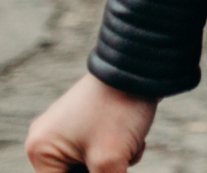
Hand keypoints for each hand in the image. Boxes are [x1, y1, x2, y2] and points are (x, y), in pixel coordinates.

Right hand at [24, 73, 156, 172]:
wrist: (143, 68)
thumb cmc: (120, 110)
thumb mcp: (110, 160)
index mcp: (41, 150)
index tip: (107, 170)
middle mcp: (47, 139)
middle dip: (105, 171)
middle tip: (122, 155)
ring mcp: (66, 129)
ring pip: (93, 166)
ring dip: (115, 162)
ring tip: (129, 143)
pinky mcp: (87, 122)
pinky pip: (101, 151)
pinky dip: (120, 150)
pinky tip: (133, 136)